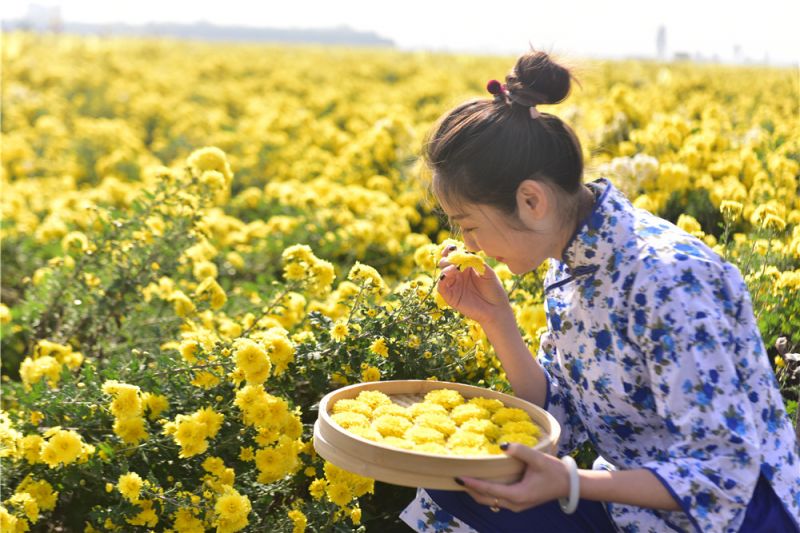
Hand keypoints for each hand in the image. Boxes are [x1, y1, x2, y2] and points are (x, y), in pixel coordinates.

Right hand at [437, 247, 512, 325]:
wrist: (496, 309)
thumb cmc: (494, 290)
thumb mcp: (487, 272)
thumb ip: (476, 262)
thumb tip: (464, 253)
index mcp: (467, 267)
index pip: (455, 255)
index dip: (450, 250)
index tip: (452, 248)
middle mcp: (458, 275)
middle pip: (446, 262)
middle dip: (447, 258)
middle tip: (452, 259)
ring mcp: (454, 286)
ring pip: (442, 273)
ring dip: (445, 268)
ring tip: (453, 268)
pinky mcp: (450, 297)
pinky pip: (441, 287)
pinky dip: (441, 280)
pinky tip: (447, 275)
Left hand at [456, 443, 570, 511]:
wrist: (568, 484)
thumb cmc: (554, 471)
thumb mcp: (538, 459)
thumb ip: (521, 451)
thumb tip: (504, 446)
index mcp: (518, 495)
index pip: (488, 490)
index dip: (472, 483)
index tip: (458, 477)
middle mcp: (514, 504)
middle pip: (485, 499)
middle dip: (469, 490)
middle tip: (455, 477)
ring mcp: (516, 505)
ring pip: (490, 501)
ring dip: (476, 492)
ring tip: (464, 478)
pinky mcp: (518, 502)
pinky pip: (496, 499)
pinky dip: (485, 492)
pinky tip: (480, 481)